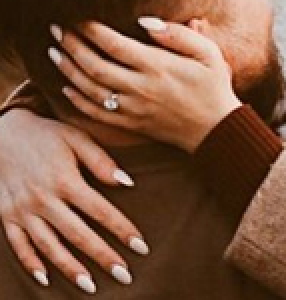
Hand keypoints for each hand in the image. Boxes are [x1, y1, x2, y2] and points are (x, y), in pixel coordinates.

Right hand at [0, 109, 147, 291]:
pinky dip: (32, 264)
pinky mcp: (7, 217)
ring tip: (91, 286)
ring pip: (50, 247)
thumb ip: (101, 161)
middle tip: (125, 276)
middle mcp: (44, 200)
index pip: (101, 211)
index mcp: (66, 180)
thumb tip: (128, 182)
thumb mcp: (77, 138)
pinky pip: (19, 246)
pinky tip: (47, 279)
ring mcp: (23, 211)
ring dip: (71, 269)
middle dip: (103, 257)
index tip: (141, 247)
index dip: (122, 230)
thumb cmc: (48, 135)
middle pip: (79, 235)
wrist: (4, 133)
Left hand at [50, 18, 240, 151]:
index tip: (78, 16)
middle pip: (95, 66)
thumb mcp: (208, 53)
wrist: (215, 128)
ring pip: (89, 89)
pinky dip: (76, 100)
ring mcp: (132, 109)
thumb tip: (145, 21)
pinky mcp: (130, 125)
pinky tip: (66, 86)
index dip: (92, 30)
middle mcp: (140, 88)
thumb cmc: (213, 85)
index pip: (115, 45)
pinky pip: (95, 113)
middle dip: (72, 45)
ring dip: (68, 69)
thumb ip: (179, 35)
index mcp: (158, 67)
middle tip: (57, 29)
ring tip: (54, 51)